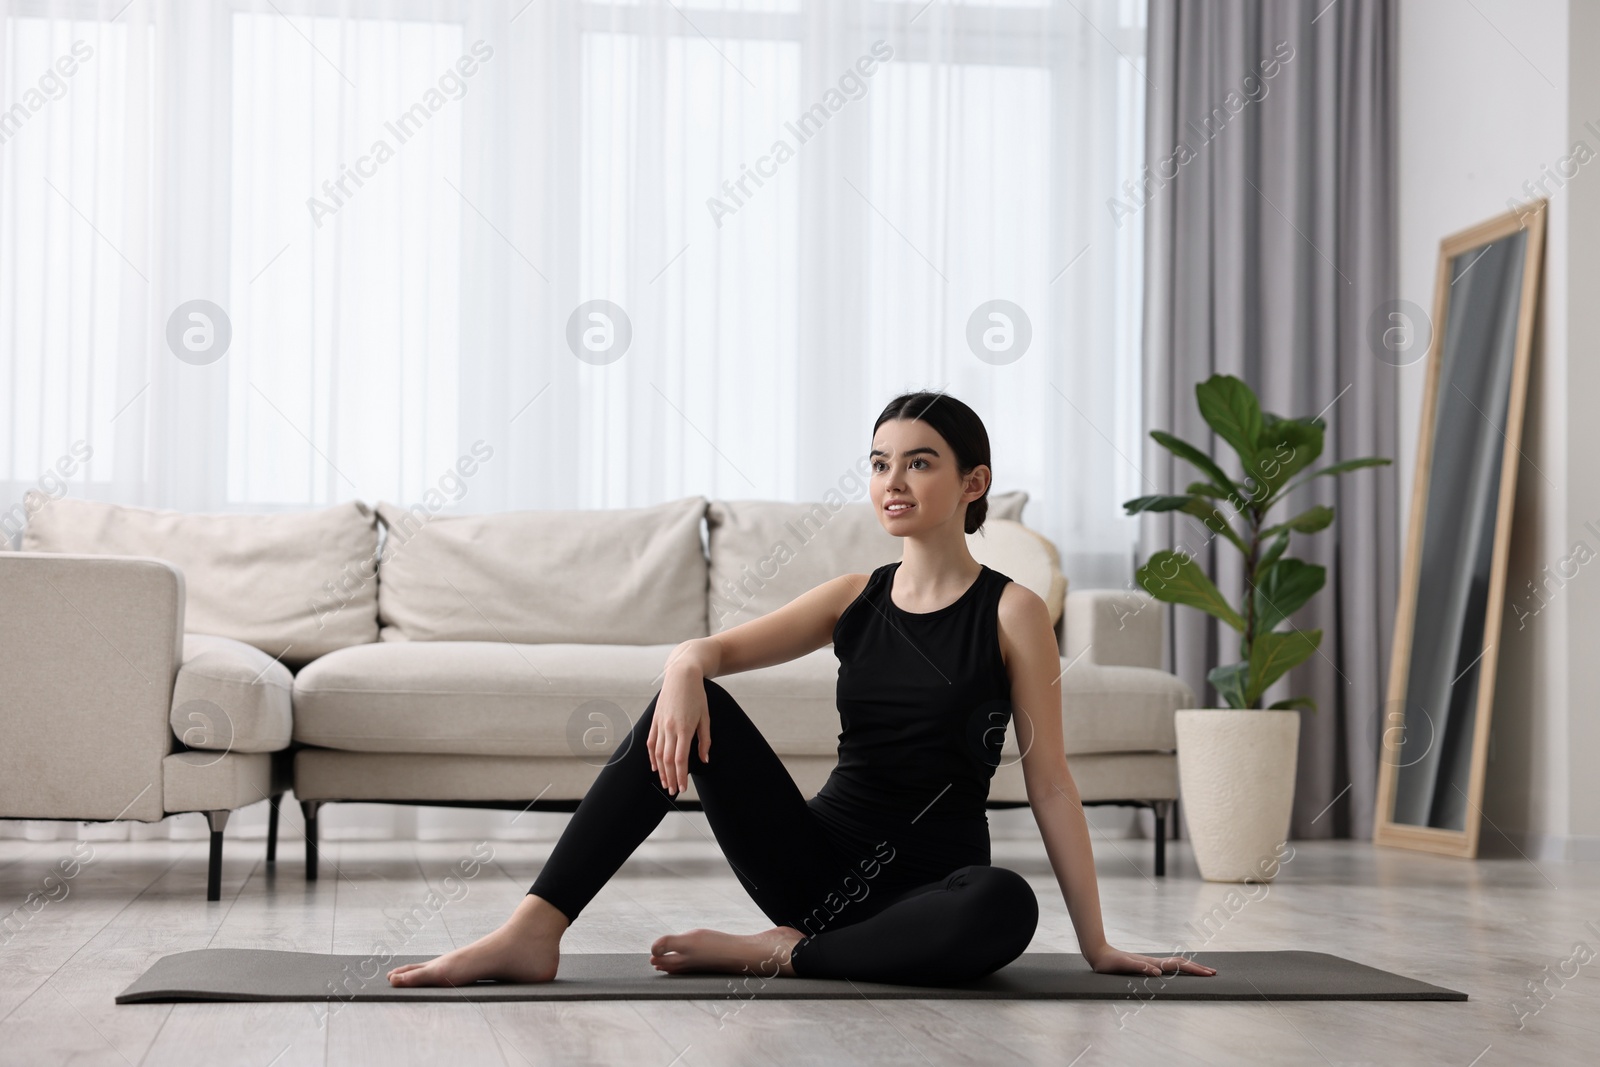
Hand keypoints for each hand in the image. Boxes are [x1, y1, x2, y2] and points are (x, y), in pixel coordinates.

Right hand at [647, 670, 711, 795]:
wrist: (682, 675)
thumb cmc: (697, 695)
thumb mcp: (705, 717)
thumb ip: (704, 740)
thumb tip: (705, 759)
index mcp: (684, 728)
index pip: (680, 759)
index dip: (680, 776)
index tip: (682, 788)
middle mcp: (670, 728)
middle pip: (667, 760)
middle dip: (670, 777)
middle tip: (672, 791)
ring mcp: (660, 724)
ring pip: (658, 753)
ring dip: (661, 770)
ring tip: (664, 782)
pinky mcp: (655, 720)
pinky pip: (651, 742)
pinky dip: (652, 756)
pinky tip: (654, 766)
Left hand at [1086, 944, 1216, 976]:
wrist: (1099, 955)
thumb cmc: (1110, 963)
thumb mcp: (1123, 966)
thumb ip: (1139, 967)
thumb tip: (1157, 971)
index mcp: (1153, 963)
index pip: (1179, 966)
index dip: (1194, 970)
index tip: (1209, 973)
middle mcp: (1155, 962)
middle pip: (1182, 963)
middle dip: (1198, 968)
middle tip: (1214, 973)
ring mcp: (1151, 963)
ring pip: (1176, 964)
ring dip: (1191, 967)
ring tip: (1203, 970)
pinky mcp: (1146, 965)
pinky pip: (1168, 967)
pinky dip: (1180, 968)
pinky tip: (1181, 970)